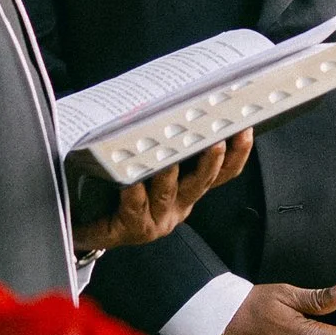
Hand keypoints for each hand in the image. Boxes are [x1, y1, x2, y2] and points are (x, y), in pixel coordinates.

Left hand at [69, 128, 252, 253]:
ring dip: (171, 173)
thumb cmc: (119, 193)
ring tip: (168, 157)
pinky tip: (130, 181)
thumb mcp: (150, 168)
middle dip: (212, 160)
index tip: (244, 129)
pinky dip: (134, 193)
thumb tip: (174, 106)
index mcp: (187, 190)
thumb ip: (165, 147)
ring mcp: (157, 219)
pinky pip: (135, 207)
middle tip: (216, 140)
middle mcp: (178, 205)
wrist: (91, 227)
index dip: (237, 154)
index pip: (221, 173)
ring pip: (169, 193)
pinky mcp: (133, 228)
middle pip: (202, 182)